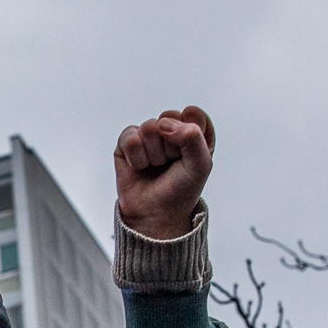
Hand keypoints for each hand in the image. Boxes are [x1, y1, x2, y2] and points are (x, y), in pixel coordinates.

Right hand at [114, 106, 213, 240]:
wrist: (155, 214)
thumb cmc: (180, 190)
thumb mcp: (200, 165)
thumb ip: (193, 137)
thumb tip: (164, 124)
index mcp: (193, 133)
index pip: (194, 114)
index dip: (191, 133)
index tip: (188, 153)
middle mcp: (170, 131)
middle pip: (169, 118)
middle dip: (171, 145)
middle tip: (171, 162)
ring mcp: (147, 136)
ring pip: (149, 127)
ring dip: (153, 153)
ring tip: (155, 166)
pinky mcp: (127, 143)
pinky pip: (130, 136)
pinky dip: (136, 156)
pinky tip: (139, 167)